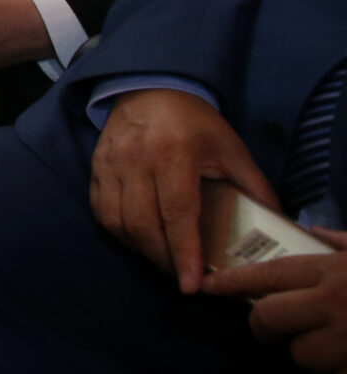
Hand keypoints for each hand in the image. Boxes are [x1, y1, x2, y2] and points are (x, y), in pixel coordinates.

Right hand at [92, 87, 281, 292]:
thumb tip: (277, 224)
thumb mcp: (232, 148)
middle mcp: (137, 160)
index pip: (177, 213)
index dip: (185, 253)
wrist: (149, 87)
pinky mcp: (96, 167)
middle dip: (163, 259)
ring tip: (162, 258)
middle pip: (144, 225)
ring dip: (140, 249)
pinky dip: (120, 233)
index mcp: (174, 153)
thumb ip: (254, 186)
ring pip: (118, 223)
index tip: (192, 285)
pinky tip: (139, 238)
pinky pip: (101, 211)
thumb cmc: (195, 122)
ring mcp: (111, 163)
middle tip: (183, 275)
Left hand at [206, 227, 346, 373]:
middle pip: (271, 321)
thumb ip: (339, 241)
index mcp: (333, 269)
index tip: (207, 286)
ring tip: (336, 342)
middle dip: (266, 328)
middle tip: (272, 329)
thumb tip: (312, 230)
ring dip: (313, 354)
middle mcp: (335, 303)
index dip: (232, 282)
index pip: (267, 274)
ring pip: (303, 356)